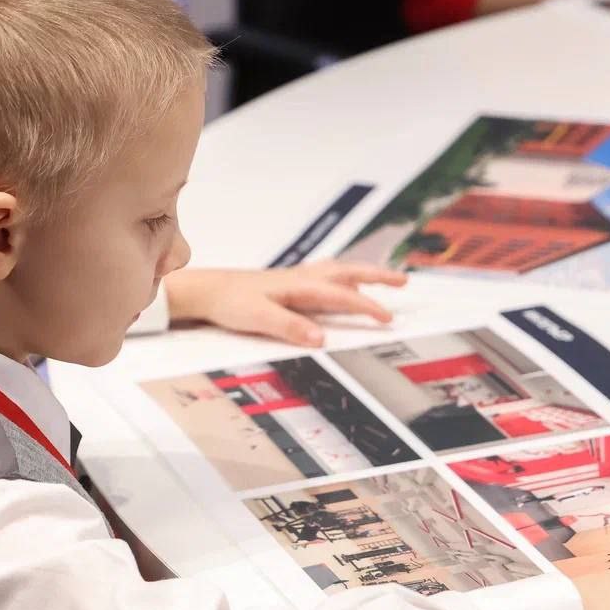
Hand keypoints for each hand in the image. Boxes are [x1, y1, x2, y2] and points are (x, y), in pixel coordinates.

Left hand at [163, 262, 407, 346]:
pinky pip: (324, 275)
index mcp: (300, 286)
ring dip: (361, 274)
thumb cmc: (229, 302)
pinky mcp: (287, 284)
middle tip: (403, 282)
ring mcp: (295, 279)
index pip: (342, 296)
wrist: (205, 290)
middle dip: (377, 277)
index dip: (367, 306)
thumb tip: (320, 338)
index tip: (388, 318)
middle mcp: (301, 279)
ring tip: (381, 279)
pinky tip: (340, 283)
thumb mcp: (259, 319)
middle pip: (348, 273)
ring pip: (337, 271)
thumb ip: (290, 328)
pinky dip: (341, 276)